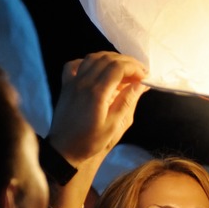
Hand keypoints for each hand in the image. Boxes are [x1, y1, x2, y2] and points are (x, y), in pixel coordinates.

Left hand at [47, 52, 149, 166]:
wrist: (63, 149)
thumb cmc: (90, 142)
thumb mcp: (114, 126)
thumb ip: (127, 102)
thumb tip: (141, 84)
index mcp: (97, 92)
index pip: (118, 67)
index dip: (134, 68)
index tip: (145, 76)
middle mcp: (83, 82)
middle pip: (107, 59)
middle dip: (126, 62)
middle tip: (139, 73)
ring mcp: (72, 82)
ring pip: (93, 58)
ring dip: (110, 59)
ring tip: (123, 70)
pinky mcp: (66, 86)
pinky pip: (75, 65)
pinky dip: (88, 62)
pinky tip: (97, 70)